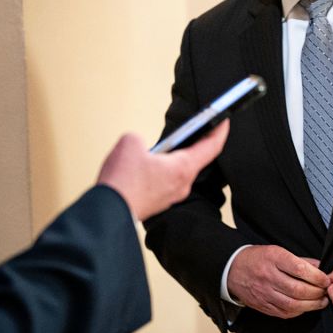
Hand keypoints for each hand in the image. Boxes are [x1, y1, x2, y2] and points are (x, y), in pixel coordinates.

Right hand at [96, 121, 227, 219]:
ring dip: (175, 158)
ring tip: (167, 146)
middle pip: (196, 159)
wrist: (108, 212)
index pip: (211, 147)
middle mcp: (182, 184)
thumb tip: (139, 147)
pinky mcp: (158, 202)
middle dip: (195, 143)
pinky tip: (150, 166)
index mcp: (182, 168)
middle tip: (195, 130)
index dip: (220, 131)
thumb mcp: (130, 142)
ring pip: (179, 171)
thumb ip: (139, 138)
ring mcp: (171, 196)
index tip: (224, 120)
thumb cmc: (122, 182)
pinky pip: (166, 181)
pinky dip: (163, 171)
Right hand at [227, 245, 330, 318]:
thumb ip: (300, 261)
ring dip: (311, 305)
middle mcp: (268, 276)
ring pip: (293, 304)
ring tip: (321, 302)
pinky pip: (284, 313)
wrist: (232, 270)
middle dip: (317, 293)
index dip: (317, 277)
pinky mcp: (262, 306)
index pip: (300, 269)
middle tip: (326, 292)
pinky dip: (299, 311)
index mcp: (274, 258)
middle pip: (298, 290)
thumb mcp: (278, 251)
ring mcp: (264, 293)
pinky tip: (306, 307)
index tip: (326, 280)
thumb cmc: (258, 258)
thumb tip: (321, 269)